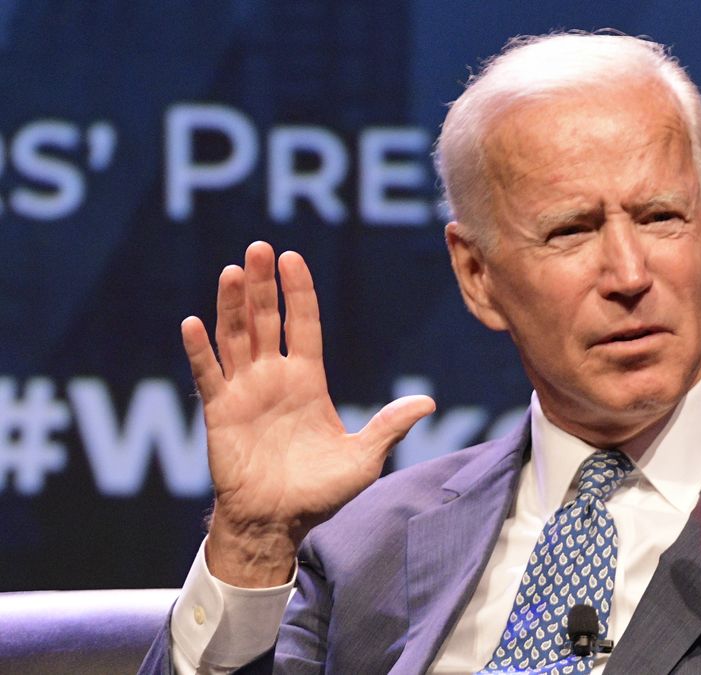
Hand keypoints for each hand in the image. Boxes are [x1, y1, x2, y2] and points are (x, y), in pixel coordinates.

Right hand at [182, 241, 434, 585]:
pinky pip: (208, 375)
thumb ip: (389, 426)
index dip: (297, 292)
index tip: (292, 258)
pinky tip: (192, 323)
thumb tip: (428, 403)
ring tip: (230, 271)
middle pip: (265, 320)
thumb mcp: (364, 459)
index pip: (302, 325)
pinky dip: (199, 350)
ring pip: (235, 338)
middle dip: (261, 285)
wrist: (279, 523)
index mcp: (307, 381)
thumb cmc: (321, 493)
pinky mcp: (220, 413)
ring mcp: (245, 392)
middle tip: (258, 248)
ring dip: (230, 306)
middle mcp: (274, 378)